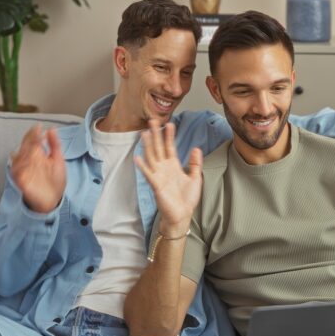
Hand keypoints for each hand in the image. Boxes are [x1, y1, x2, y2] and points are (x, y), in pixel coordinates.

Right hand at [10, 124, 65, 213]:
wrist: (53, 199)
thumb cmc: (55, 180)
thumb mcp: (58, 160)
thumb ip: (55, 144)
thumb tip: (51, 129)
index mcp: (36, 154)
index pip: (32, 140)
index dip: (34, 133)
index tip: (39, 127)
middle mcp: (28, 161)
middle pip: (24, 146)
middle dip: (29, 140)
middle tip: (37, 134)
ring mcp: (23, 170)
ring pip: (19, 156)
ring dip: (25, 150)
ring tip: (35, 145)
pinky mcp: (21, 180)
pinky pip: (17, 170)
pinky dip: (20, 165)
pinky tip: (28, 160)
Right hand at [135, 119, 202, 235]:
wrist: (182, 215)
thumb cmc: (187, 199)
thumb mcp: (195, 178)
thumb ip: (195, 164)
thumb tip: (196, 148)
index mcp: (173, 166)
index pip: (170, 147)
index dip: (169, 136)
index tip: (170, 123)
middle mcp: (164, 168)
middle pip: (158, 148)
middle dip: (156, 134)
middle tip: (153, 120)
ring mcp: (159, 176)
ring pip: (151, 157)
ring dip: (147, 145)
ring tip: (144, 133)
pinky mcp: (156, 185)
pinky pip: (148, 174)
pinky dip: (143, 166)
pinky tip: (137, 157)